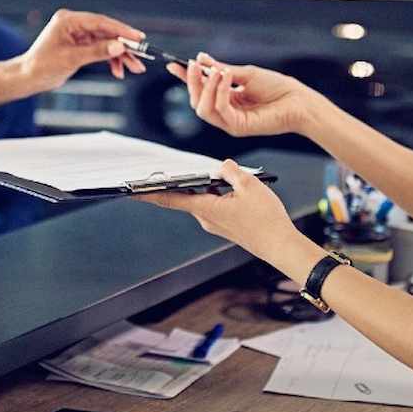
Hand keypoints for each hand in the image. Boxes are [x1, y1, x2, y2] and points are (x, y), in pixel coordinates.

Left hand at [18, 9, 146, 89]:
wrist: (29, 78)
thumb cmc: (41, 66)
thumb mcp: (71, 59)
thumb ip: (96, 52)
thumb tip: (118, 47)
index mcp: (68, 20)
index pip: (100, 22)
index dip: (121, 30)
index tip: (137, 38)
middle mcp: (74, 24)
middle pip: (106, 32)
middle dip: (124, 46)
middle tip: (140, 56)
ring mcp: (78, 34)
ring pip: (106, 42)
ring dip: (120, 55)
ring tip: (134, 68)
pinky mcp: (80, 45)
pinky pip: (101, 49)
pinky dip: (110, 60)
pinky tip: (118, 70)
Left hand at [141, 159, 300, 260]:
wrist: (280, 245)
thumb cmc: (266, 219)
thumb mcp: (250, 185)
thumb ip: (231, 171)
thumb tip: (223, 166)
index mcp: (206, 208)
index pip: (170, 198)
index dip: (149, 193)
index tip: (131, 190)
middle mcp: (205, 218)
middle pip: (187, 195)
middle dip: (183, 181)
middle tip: (174, 168)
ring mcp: (215, 223)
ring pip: (204, 199)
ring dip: (208, 186)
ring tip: (225, 176)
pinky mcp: (226, 226)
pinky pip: (215, 205)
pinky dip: (218, 195)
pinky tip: (234, 189)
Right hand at [167, 54, 318, 137]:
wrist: (299, 101)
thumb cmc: (278, 88)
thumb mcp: (246, 73)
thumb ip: (222, 70)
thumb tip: (202, 60)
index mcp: (227, 99)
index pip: (201, 90)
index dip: (187, 78)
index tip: (175, 65)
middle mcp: (226, 112)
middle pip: (197, 102)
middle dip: (192, 83)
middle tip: (194, 65)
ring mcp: (230, 122)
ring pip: (203, 109)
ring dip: (205, 88)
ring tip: (216, 71)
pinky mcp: (238, 127)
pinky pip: (220, 110)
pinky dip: (220, 92)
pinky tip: (226, 77)